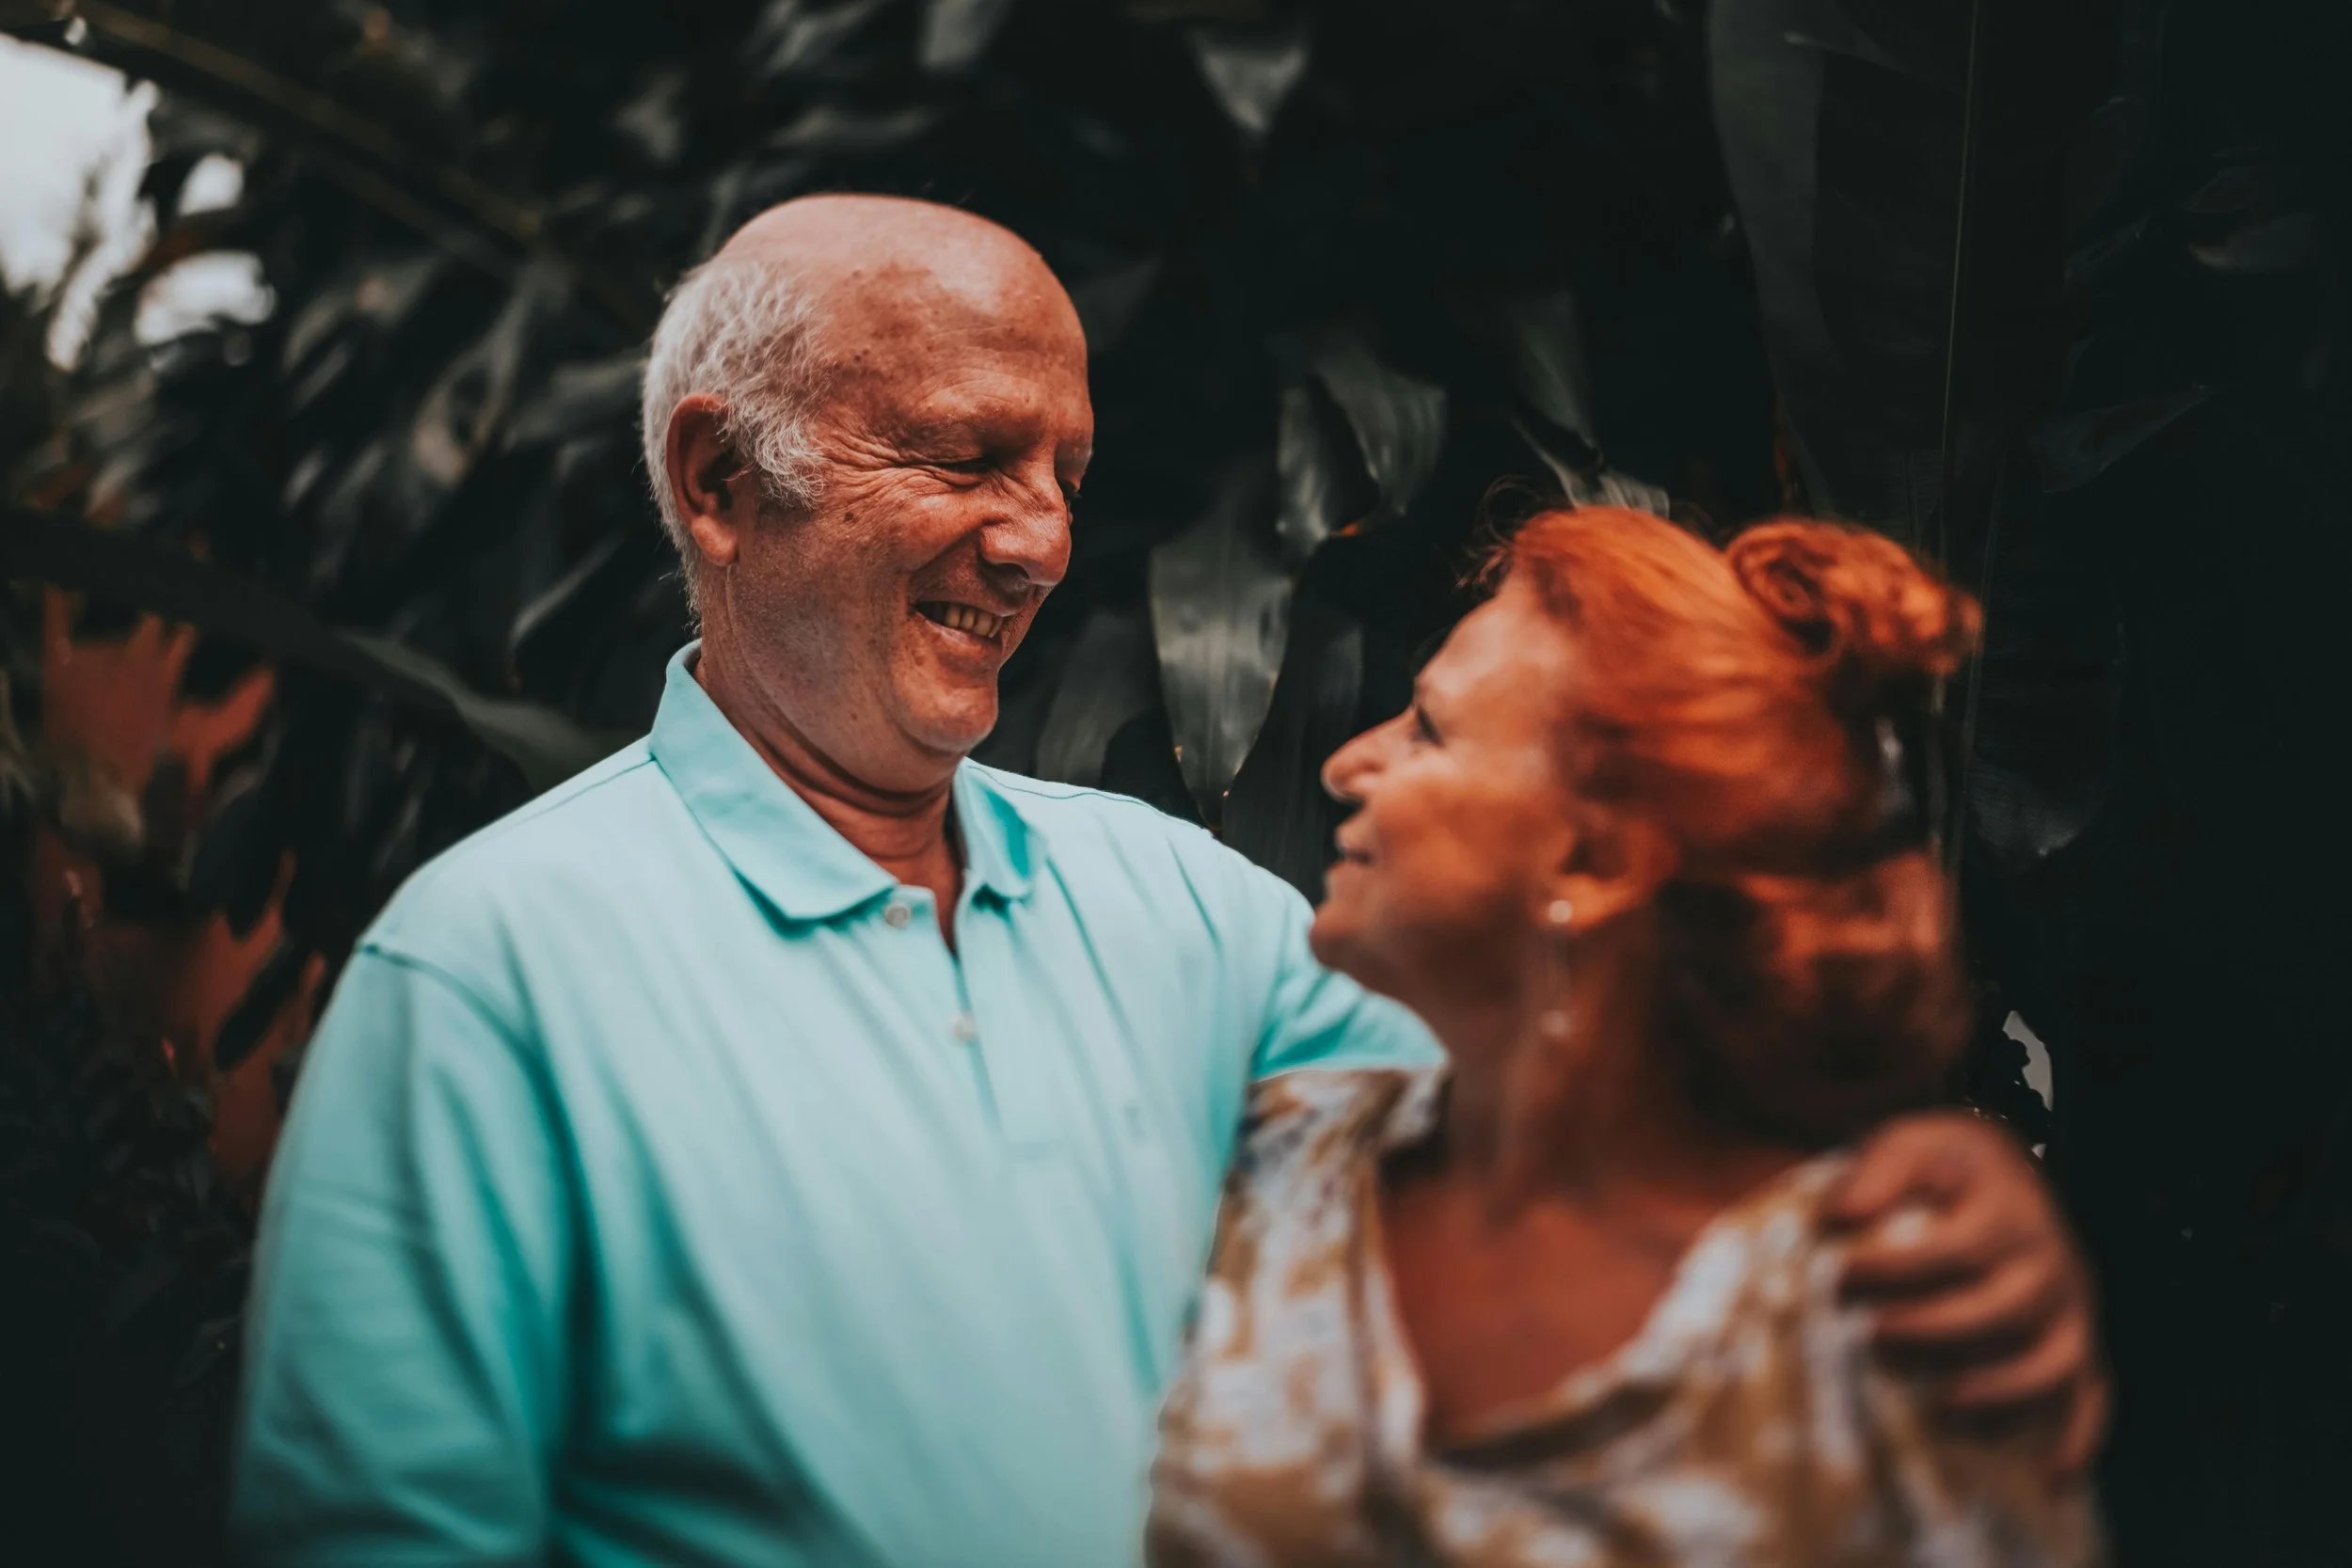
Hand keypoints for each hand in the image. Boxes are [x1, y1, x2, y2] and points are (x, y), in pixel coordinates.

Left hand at [1827, 1111, 2106, 1474]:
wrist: (2004, 1166)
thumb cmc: (1946, 1163)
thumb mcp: (1910, 1140)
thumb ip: (1877, 1170)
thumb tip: (1839, 1215)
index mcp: (2008, 1212)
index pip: (1954, 1247)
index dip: (1895, 1267)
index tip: (1840, 1274)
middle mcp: (2049, 1261)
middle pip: (2000, 1311)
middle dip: (1933, 1330)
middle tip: (1872, 1334)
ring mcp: (2071, 1305)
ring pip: (2051, 1362)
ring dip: (1998, 1392)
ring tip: (1937, 1403)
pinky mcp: (2079, 1337)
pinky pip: (2093, 1393)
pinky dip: (2079, 1436)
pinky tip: (2052, 1475)